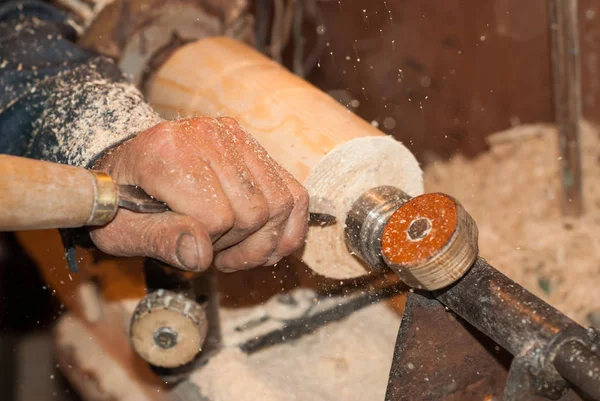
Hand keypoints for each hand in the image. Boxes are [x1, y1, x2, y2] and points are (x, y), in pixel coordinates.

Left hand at [90, 117, 308, 271]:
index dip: (206, 246)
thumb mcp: (122, 230)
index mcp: (166, 153)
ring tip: (237, 248)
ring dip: (264, 241)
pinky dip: (289, 227)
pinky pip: (294, 191)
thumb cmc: (120, 202)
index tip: (189, 248)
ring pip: (281, 204)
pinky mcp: (252, 145)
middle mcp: (206, 135)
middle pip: (254, 211)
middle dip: (238, 246)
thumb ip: (160, 241)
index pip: (216, 217)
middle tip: (214, 252)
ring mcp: (234, 136)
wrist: (125, 164)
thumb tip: (201, 256)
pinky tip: (269, 243)